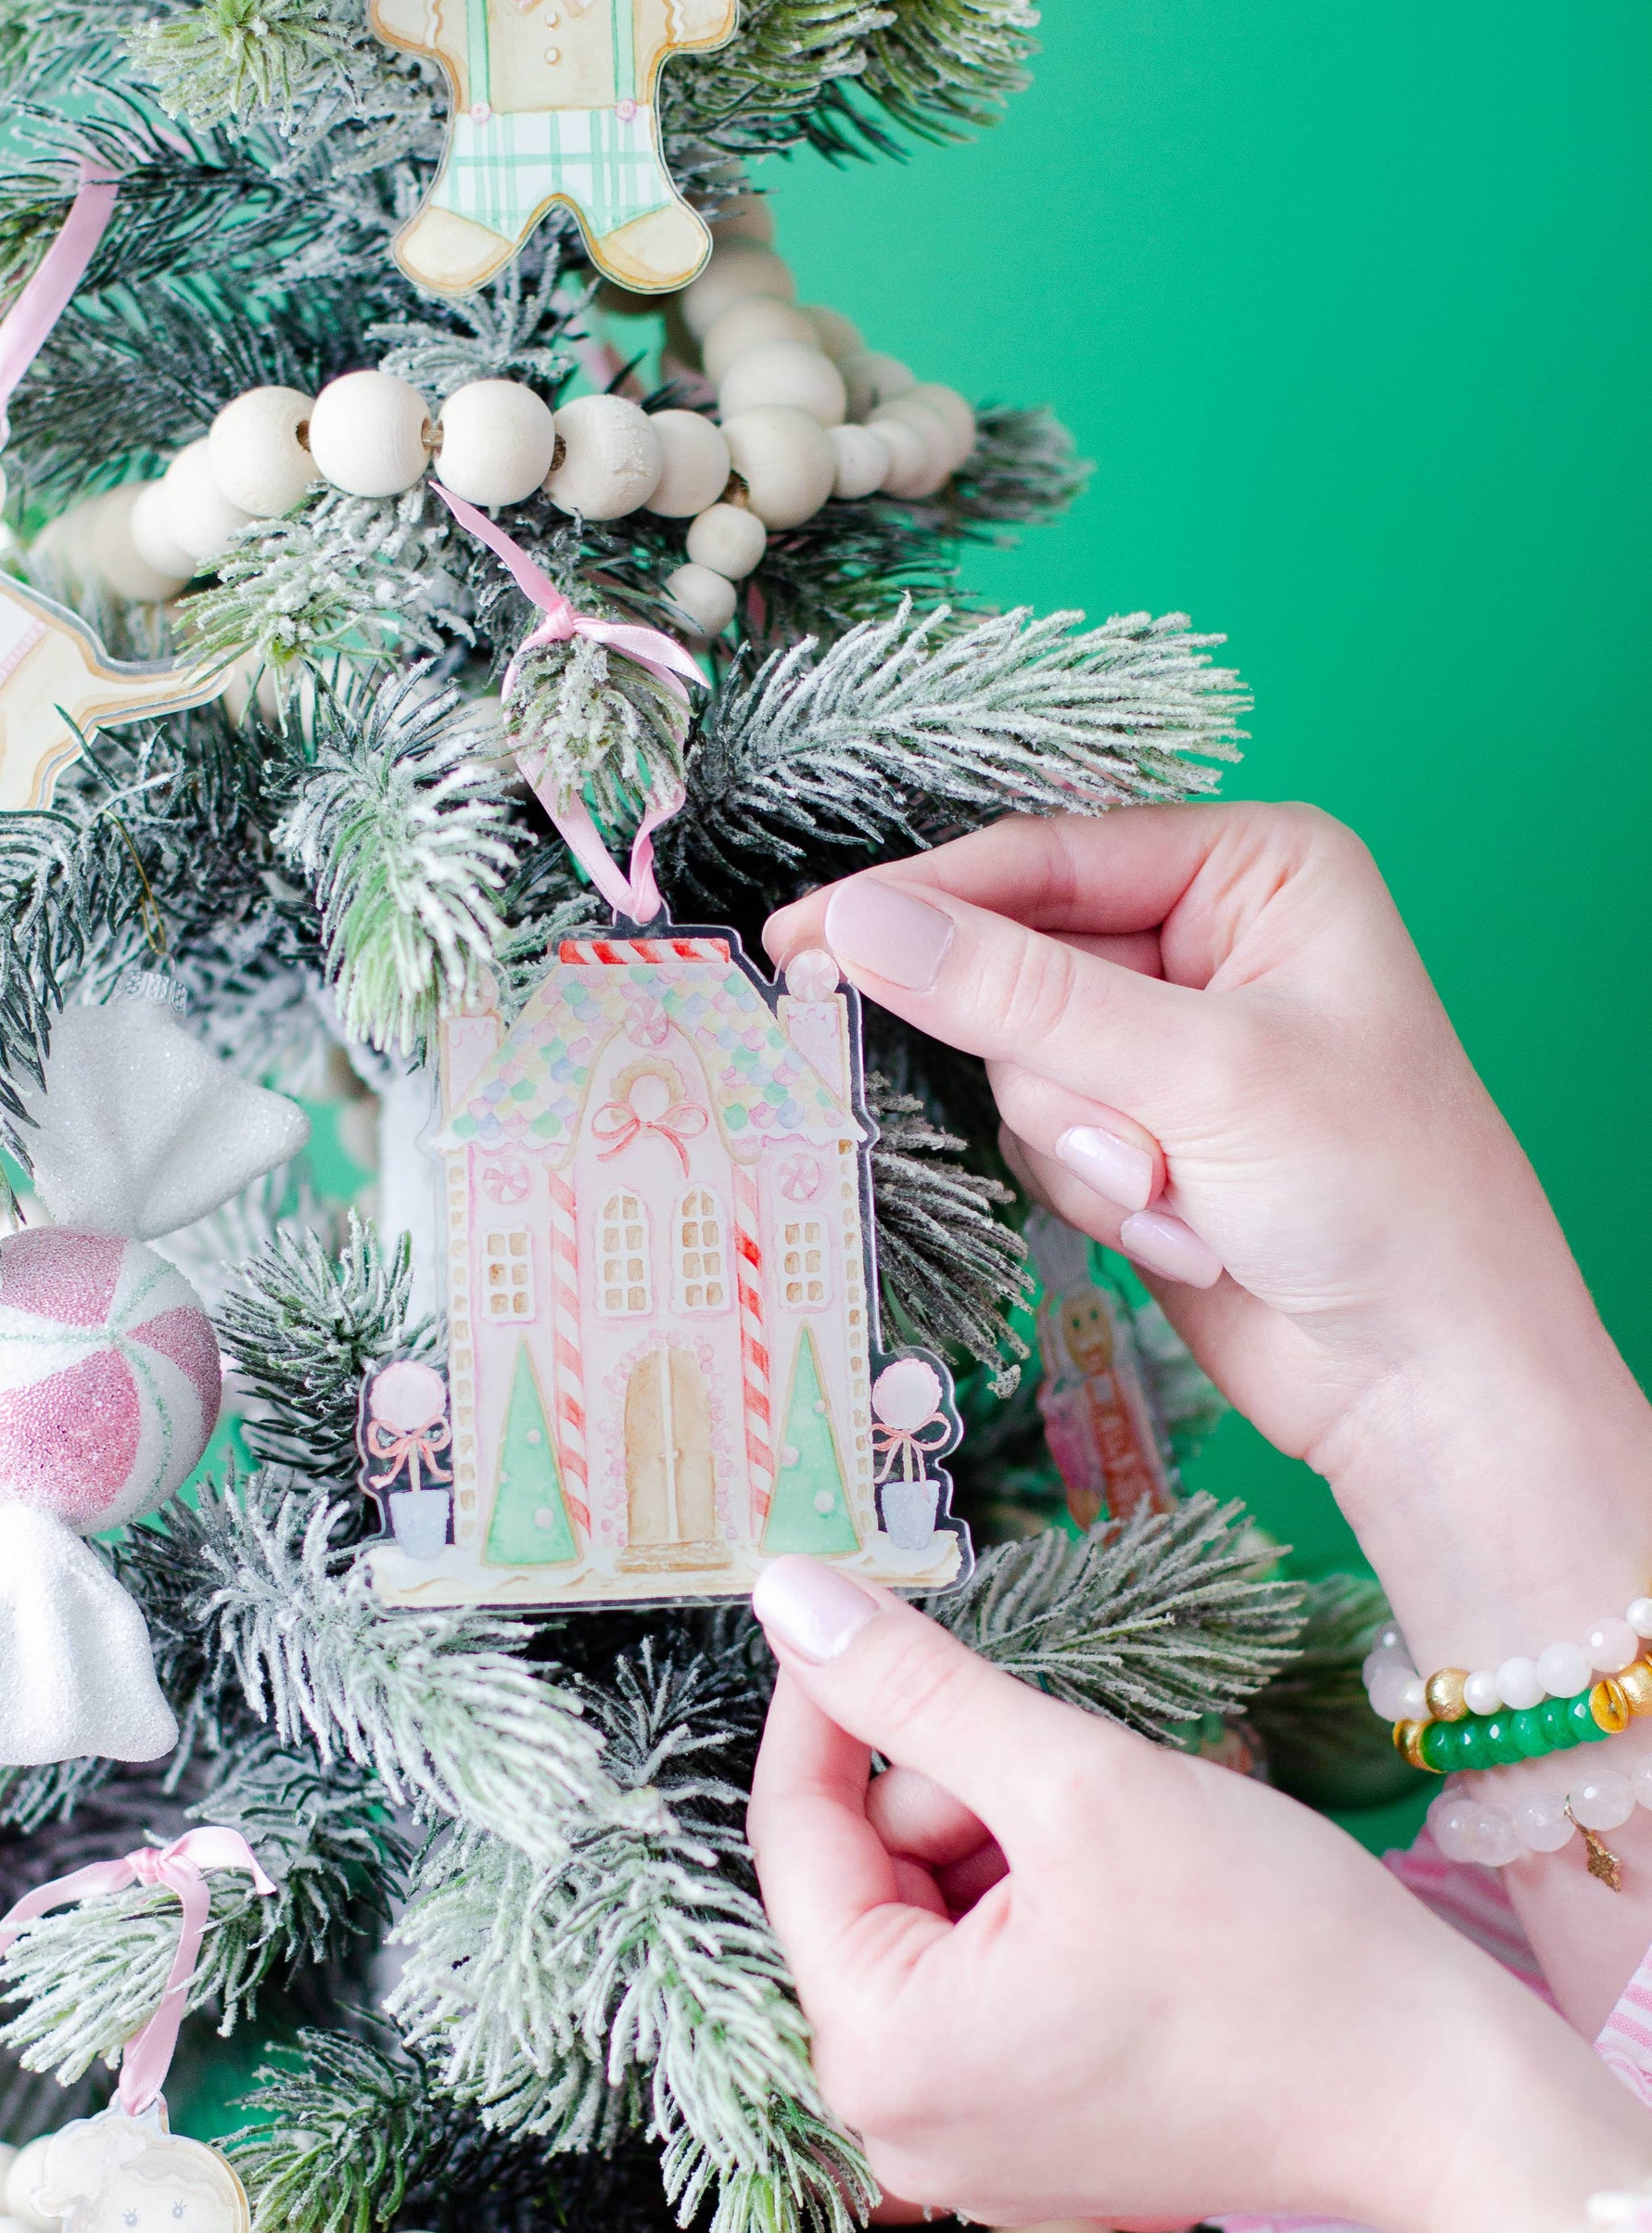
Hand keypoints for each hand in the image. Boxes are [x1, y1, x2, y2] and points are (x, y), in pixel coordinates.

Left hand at [746, 1556, 1651, 2232]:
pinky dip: (1041, 1913)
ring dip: (1012, 1851)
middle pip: (868, 1880)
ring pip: (932, 1917)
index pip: (796, 1832)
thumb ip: (914, 1686)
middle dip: (962, 1801)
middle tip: (1081, 1790)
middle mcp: (891, 2121)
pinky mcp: (1028, 2137)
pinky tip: (1137, 1913)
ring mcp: (960, 2142)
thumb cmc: (1270, 1948)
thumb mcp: (1074, 1782)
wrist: (1433, 2096)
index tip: (857, 1604)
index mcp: (876, 2051)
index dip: (828, 1700)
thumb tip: (787, 1591)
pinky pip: (983, 1981)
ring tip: (1131, 1860)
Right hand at [765, 807, 1651, 2027]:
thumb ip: (1015, 994)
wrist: (1428, 1375)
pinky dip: (1098, 1194)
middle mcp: (1209, 940)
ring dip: (1089, 1152)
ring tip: (1190, 1198)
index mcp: (1257, 868)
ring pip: (1017, 1069)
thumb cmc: (1376, 1191)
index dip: (923, 902)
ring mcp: (1171, 1044)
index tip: (803, 940)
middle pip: (1016, 966)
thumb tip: (857, 922)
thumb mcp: (1198, 1071)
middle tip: (1131, 1146)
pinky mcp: (1142, 1133)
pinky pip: (1042, 1139)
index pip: (1045, 857)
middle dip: (1059, 1078)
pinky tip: (1191, 1229)